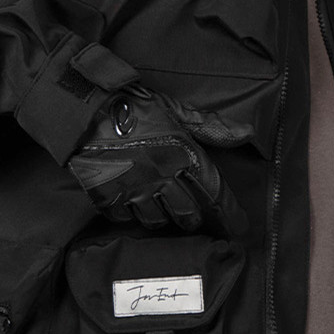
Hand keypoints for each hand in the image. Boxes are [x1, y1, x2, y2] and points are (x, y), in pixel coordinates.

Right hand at [67, 84, 251, 235]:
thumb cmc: (134, 105)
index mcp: (182, 156)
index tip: (238, 228)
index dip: (229, 214)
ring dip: (165, 219)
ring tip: (168, 215)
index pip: (215, 194)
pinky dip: (133, 217)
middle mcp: (161, 179)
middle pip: (187, 214)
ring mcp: (133, 190)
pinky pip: (125, 219)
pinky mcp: (107, 196)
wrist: (86, 108)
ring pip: (157, 221)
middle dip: (197, 220)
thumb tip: (247, 132)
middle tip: (201, 222)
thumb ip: (211, 125)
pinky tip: (136, 209)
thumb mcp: (175, 109)